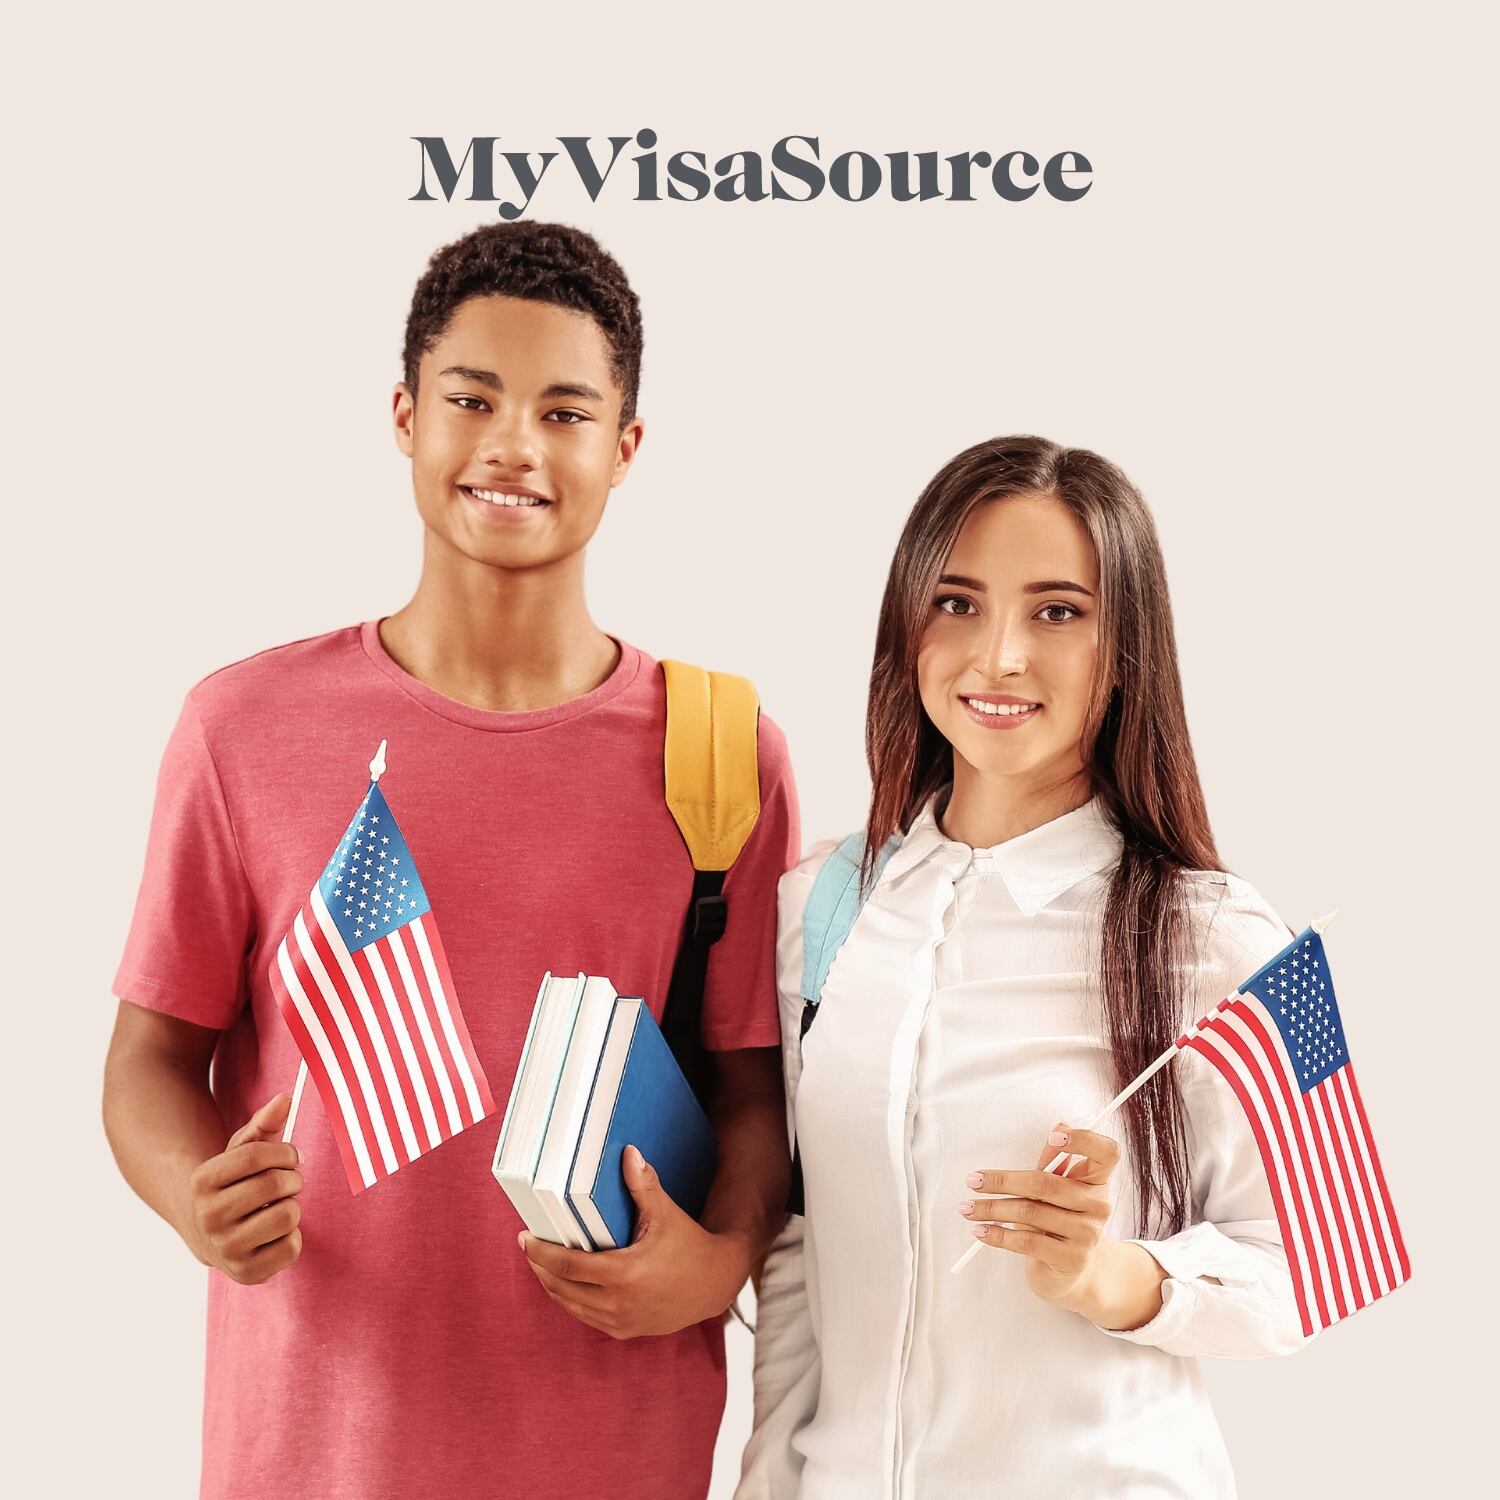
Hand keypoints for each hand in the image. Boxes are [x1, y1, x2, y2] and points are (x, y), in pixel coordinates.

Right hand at [183, 1094, 304, 1285]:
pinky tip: (275, 1234)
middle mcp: (208, 1216)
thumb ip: (264, 1124)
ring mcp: (225, 1248)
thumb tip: (286, 1098)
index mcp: (202, 1181)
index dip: (285, 1152)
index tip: (291, 1157)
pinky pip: (292, 1247)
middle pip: (276, 1185)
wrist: (210, 1236)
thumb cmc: (234, 1185)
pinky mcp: (245, 1274)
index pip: (257, 1154)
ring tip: (279, 1208)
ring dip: (293, 1207)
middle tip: (288, 1184)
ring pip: (288, 1215)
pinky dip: (293, 1237)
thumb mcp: (241, 1153)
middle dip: (292, 1179)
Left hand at [519, 1144, 749, 1338]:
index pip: (568, 1266)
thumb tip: (628, 1152)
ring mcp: (620, 1321)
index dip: (541, 1253)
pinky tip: (565, 1283)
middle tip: (529, 1246)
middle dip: (540, 1267)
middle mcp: (618, 1303)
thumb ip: (643, 1185)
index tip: (524, 1238)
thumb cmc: (689, 1245)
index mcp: (624, 1274)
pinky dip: (570, 1300)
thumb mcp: (665, 1213)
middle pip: (561, 1288)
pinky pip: (585, 1317)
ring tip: (541, 1263)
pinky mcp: (625, 1330)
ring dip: (552, 1285)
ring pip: (570, 1305)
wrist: (714, 1283)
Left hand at [960, 1124, 1165, 1328]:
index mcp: (1097, 1180)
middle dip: (1002, 1181)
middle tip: (972, 1181)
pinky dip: (998, 1235)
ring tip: (967, 1209)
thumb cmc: (1058, 1218)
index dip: (1083, 1140)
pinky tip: (980, 1231)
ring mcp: (1087, 1234)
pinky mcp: (1072, 1259)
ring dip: (992, 1209)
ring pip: (1030, 1212)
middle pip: (1046, 1183)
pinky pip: (1028, 1242)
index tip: (1052, 1137)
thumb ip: (1055, 1162)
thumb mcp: (1059, 1188)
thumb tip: (1056, 1131)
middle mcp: (1098, 1205)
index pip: (1106, 1152)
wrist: (1072, 1271)